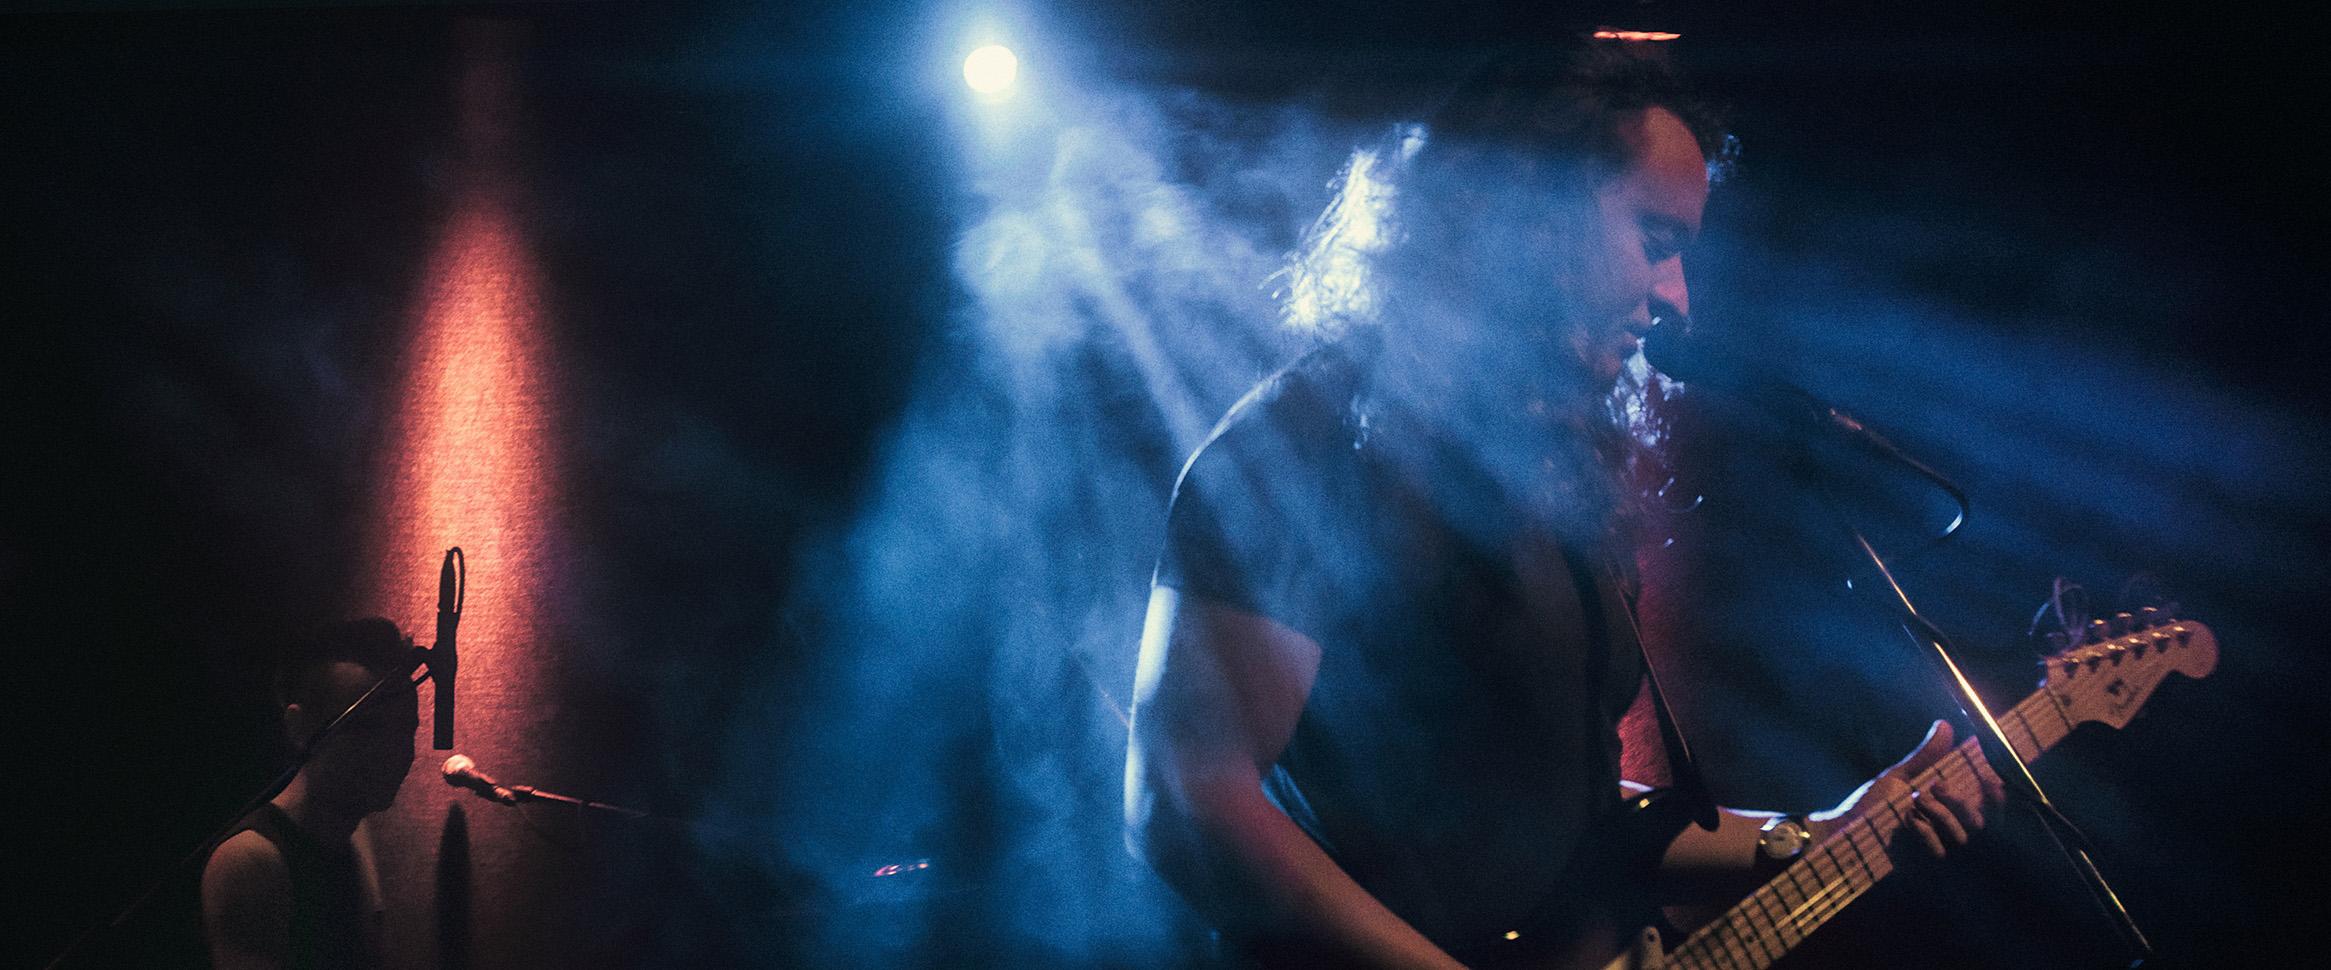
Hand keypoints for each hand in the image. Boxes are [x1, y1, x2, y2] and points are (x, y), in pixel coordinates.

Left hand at [1809, 719, 2006, 858]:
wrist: (1846, 830)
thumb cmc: (1873, 804)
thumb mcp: (1901, 776)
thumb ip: (1927, 756)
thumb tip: (1945, 725)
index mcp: (1948, 810)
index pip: (1988, 808)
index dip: (1996, 797)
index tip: (1991, 780)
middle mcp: (1948, 831)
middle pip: (1980, 822)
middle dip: (1960, 802)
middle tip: (1935, 786)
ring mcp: (1939, 850)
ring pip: (1963, 836)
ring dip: (1939, 816)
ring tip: (1913, 804)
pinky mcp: (1926, 866)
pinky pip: (1940, 851)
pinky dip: (1923, 833)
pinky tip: (1906, 824)